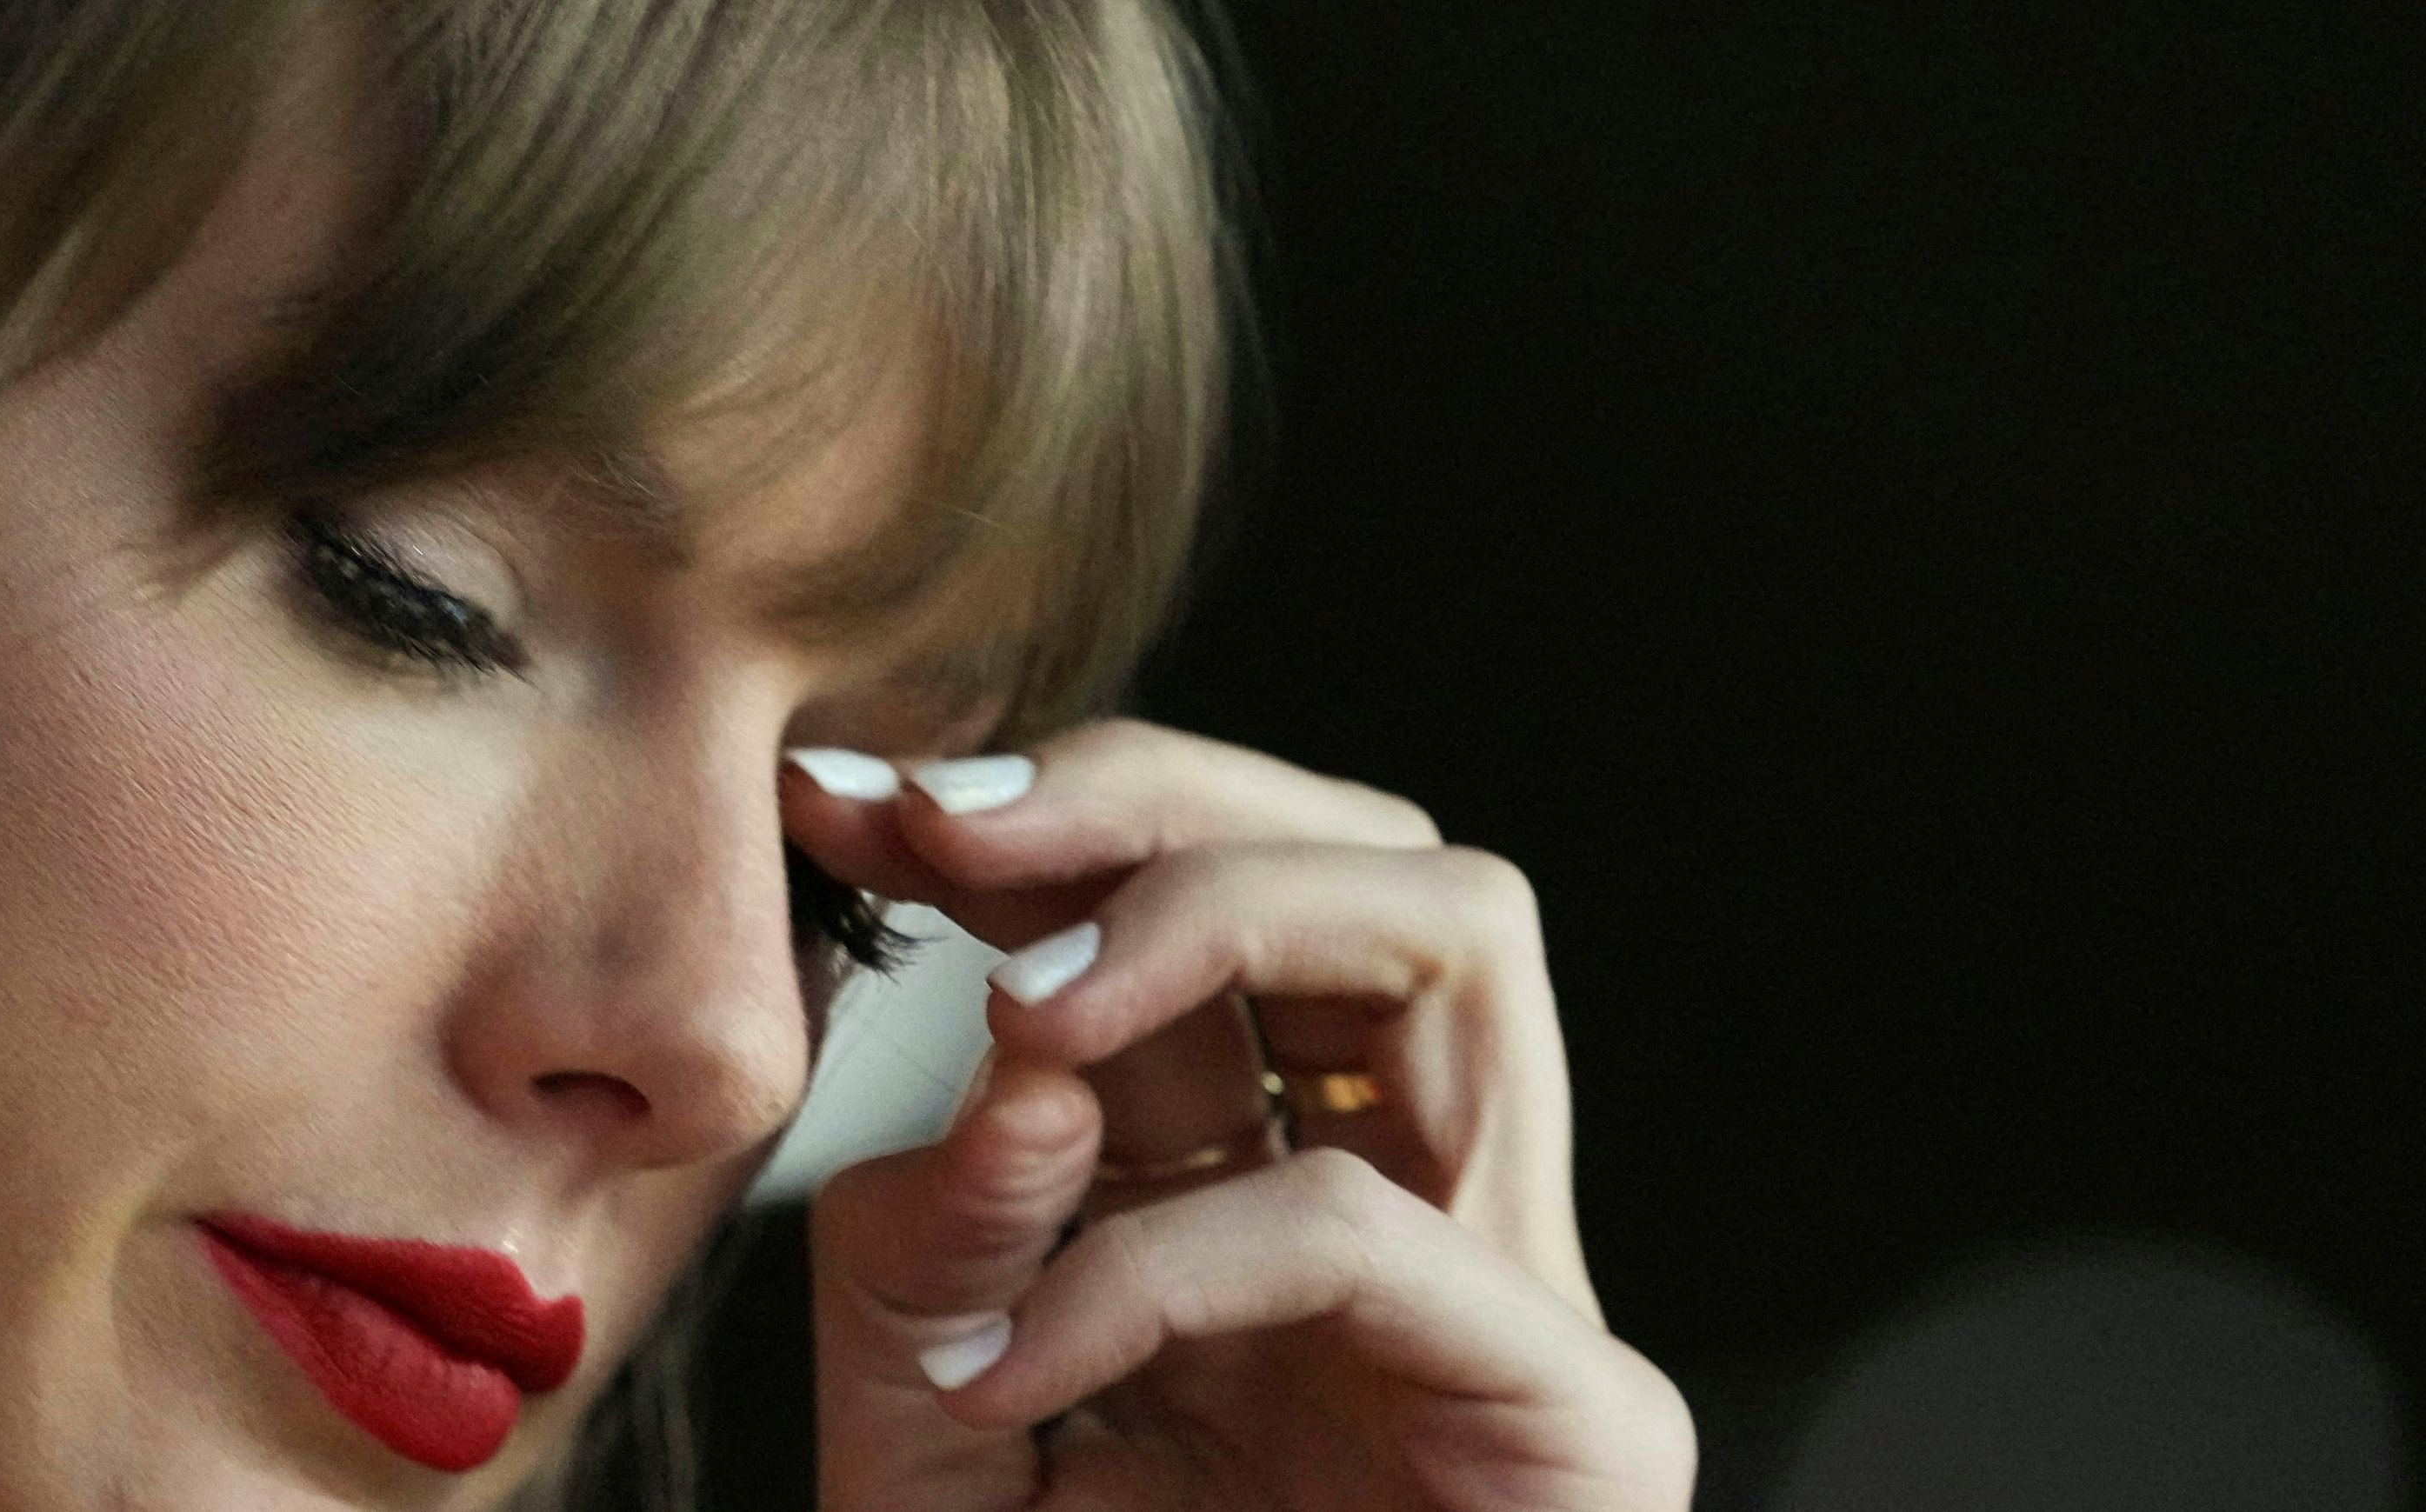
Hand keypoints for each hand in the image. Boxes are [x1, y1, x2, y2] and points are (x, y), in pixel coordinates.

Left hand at [783, 719, 1693, 1510]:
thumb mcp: (935, 1447)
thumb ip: (939, 1250)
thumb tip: (1019, 1059)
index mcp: (1266, 1197)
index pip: (1212, 922)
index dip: (1052, 820)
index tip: (845, 793)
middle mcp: (1410, 1209)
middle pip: (1373, 856)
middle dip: (1150, 798)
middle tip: (941, 820)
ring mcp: (1515, 1297)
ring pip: (1466, 930)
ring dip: (1216, 917)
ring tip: (1029, 1011)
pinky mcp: (1580, 1417)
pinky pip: (1366, 1231)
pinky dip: (1163, 1260)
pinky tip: (1026, 1364)